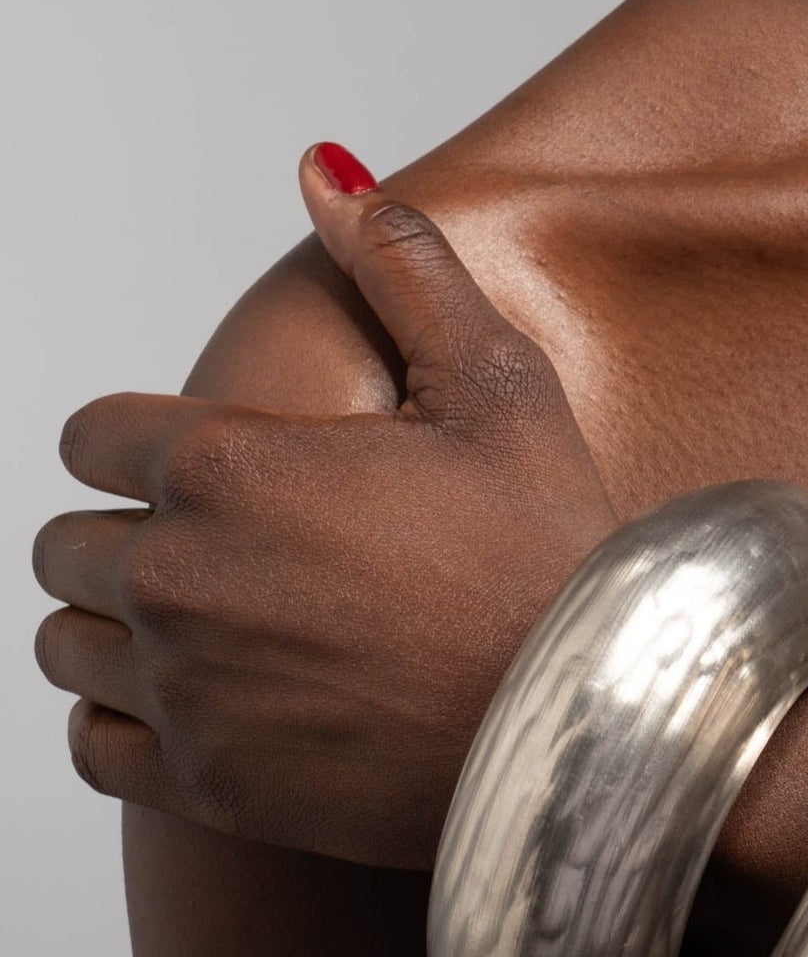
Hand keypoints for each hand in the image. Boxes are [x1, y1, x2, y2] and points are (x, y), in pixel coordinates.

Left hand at [32, 143, 620, 867]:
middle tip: (217, 546)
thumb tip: (323, 169)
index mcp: (228, 463)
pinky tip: (194, 703)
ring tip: (204, 625)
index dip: (136, 442)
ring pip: (65, 643)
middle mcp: (179, 575)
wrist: (594, 725)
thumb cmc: (554, 552)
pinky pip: (92, 746)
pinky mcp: (208, 787)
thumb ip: (399, 264)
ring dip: (114, 626)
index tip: (197, 463)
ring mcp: (186, 690)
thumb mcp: (496, 383)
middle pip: (63, 543)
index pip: (89, 436)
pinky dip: (121, 721)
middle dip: (125, 531)